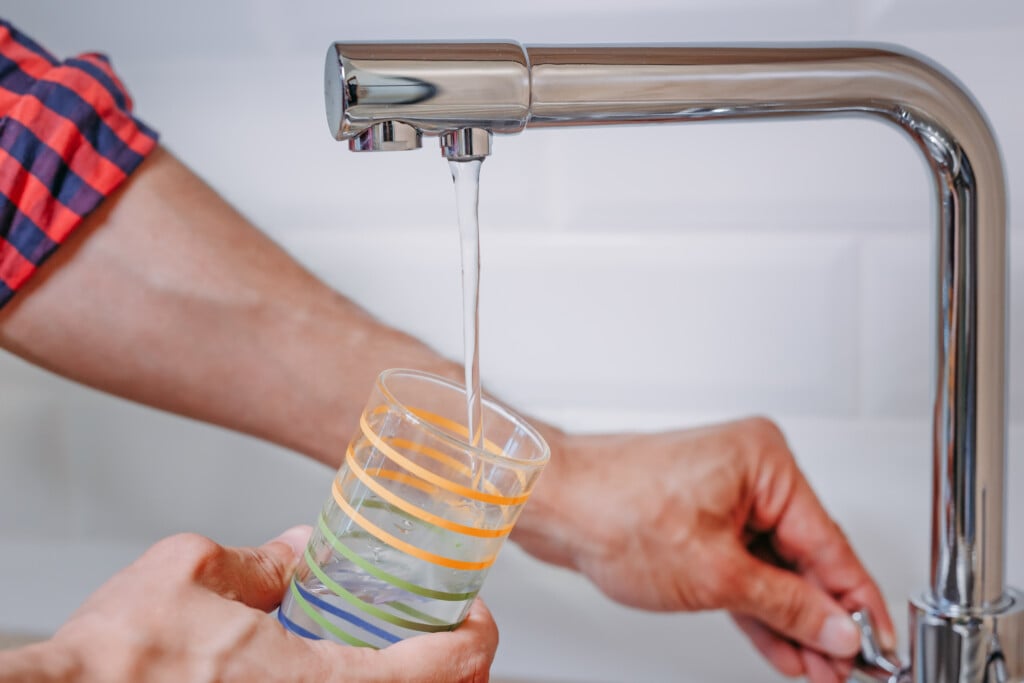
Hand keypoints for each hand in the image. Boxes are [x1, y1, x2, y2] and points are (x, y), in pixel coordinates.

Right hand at [0, 528, 497, 682]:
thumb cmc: (116, 661)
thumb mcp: (191, 569)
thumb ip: (260, 559)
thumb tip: (297, 551)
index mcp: (326, 682)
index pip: (449, 667)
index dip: (477, 635)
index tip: (475, 615)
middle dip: (453, 668)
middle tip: (448, 636)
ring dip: (408, 682)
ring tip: (398, 651)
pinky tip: (335, 671)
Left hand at [520, 417, 894, 681]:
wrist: (553, 505)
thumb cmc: (612, 509)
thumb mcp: (716, 574)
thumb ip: (786, 606)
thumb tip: (835, 628)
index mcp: (764, 463)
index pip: (830, 543)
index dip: (859, 603)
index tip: (881, 644)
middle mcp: (749, 472)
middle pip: (805, 556)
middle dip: (824, 619)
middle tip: (849, 667)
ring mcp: (724, 495)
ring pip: (774, 568)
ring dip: (793, 621)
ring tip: (819, 668)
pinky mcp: (701, 519)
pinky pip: (744, 568)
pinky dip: (759, 607)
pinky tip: (783, 646)